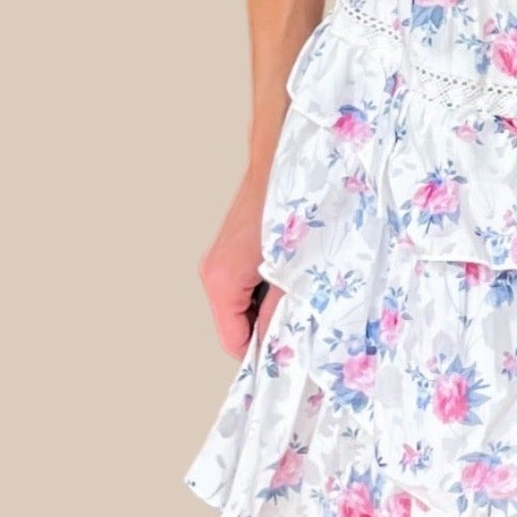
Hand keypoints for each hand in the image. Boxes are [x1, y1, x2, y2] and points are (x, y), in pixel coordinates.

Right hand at [199, 172, 284, 359]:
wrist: (285, 160)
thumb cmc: (290, 209)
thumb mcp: (294, 272)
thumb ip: (283, 314)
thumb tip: (283, 347)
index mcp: (221, 281)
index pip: (234, 342)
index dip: (263, 354)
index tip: (291, 357)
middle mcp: (213, 272)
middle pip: (237, 323)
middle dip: (268, 327)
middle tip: (304, 323)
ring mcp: (219, 259)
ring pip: (243, 304)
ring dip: (270, 306)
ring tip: (302, 294)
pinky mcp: (231, 249)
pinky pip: (246, 284)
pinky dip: (267, 288)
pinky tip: (293, 275)